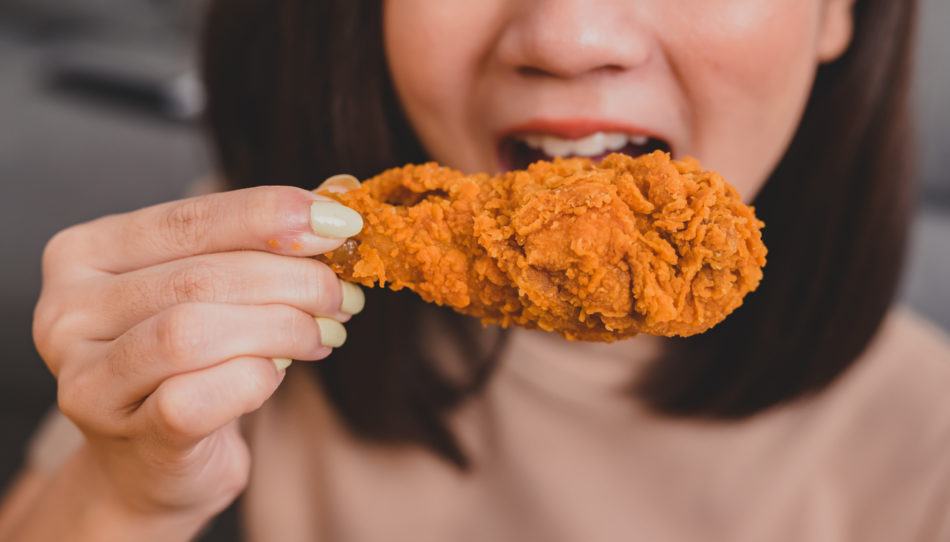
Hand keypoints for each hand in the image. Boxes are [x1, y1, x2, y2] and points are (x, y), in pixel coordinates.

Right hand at [32, 179, 363, 519]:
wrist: (153, 465)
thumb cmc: (189, 365)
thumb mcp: (217, 291)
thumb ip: (262, 240)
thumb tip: (338, 194)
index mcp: (86, 254)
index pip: (189, 219)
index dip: (271, 215)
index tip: (340, 221)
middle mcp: (67, 311)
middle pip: (200, 277)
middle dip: (292, 281)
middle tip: (342, 295)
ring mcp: (87, 378)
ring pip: (196, 332)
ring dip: (283, 328)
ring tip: (323, 333)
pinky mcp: (124, 433)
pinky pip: (200, 397)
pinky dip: (258, 379)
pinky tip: (280, 374)